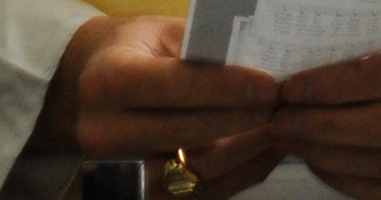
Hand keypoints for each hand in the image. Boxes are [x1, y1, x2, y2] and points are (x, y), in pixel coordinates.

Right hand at [46, 16, 285, 199]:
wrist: (97, 88)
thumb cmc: (138, 51)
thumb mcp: (163, 34)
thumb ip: (205, 48)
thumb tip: (264, 61)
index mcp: (107, 81)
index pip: (171, 86)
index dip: (224, 88)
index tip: (269, 85)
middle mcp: (106, 132)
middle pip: (187, 133)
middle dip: (244, 118)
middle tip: (284, 103)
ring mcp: (124, 170)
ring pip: (200, 170)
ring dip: (251, 148)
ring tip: (284, 123)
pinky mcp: (147, 193)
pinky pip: (207, 191)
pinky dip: (245, 170)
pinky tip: (271, 148)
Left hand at [271, 23, 380, 198]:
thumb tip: (314, 67)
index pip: (380, 76)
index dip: (328, 86)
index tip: (290, 88)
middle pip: (378, 128)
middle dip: (319, 126)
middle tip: (281, 119)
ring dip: (327, 156)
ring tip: (295, 141)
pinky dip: (349, 182)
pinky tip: (325, 164)